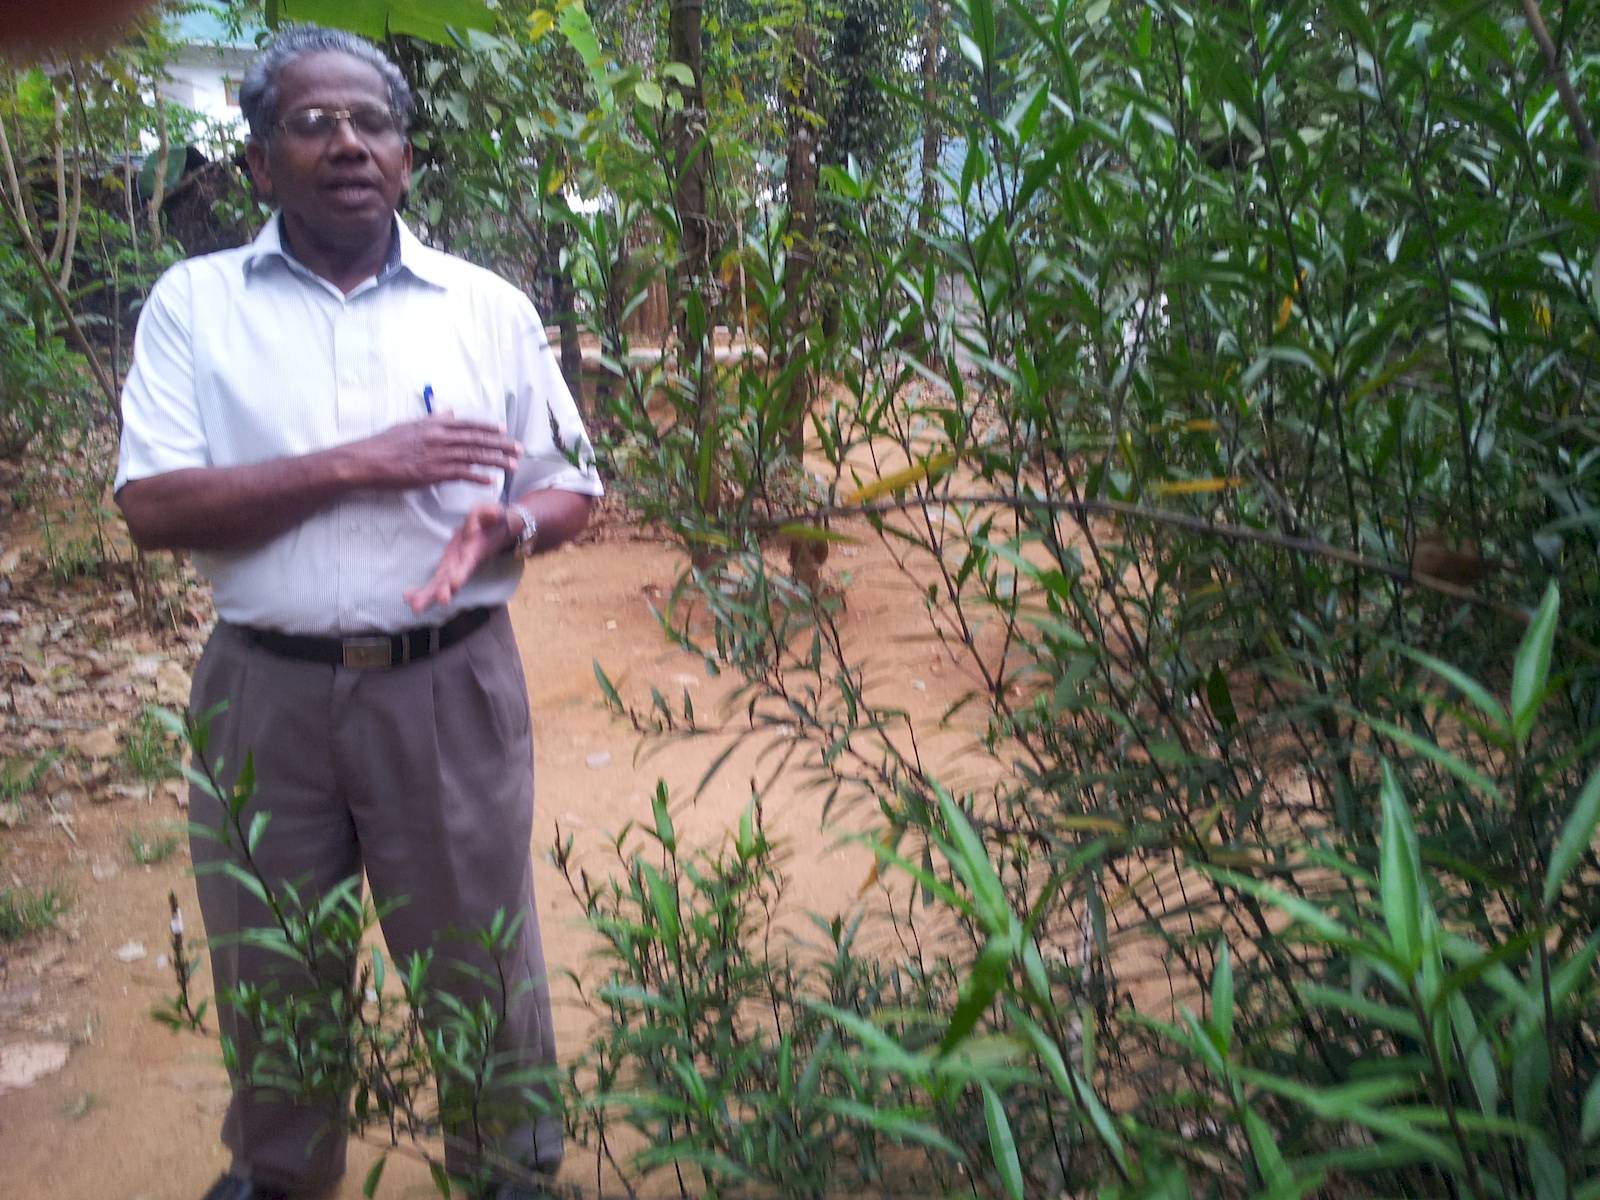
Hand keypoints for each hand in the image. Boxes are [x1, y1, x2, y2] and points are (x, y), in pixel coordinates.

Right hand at [341, 412, 521, 489]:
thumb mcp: (409, 425)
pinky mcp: (433, 473)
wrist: (366, 460)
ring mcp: (437, 455)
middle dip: (500, 444)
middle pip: (477, 440)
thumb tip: (447, 412)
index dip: (487, 428)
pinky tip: (492, 480)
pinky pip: (461, 474)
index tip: (503, 430)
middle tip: (519, 449)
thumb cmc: (384, 444)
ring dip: (496, 460)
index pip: (467, 424)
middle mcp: (439, 437)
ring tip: (513, 465)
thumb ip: (432, 420)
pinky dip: (478, 477)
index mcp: (433, 425)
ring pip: (473, 456)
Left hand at [404, 502, 515, 613]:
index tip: (454, 585)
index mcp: (474, 552)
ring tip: (414, 606)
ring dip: (427, 596)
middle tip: (430, 603)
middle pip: (452, 582)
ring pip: (441, 586)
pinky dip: (421, 590)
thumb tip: (485, 519)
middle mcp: (464, 565)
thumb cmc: (492, 521)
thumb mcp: (492, 511)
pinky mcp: (446, 568)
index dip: (461, 574)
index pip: (468, 565)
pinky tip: (408, 597)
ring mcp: (454, 568)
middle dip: (441, 593)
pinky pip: (434, 582)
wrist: (494, 531)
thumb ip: (488, 513)